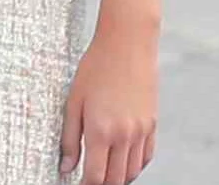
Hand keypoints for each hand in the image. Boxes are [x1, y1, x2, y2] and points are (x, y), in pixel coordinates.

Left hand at [62, 22, 158, 184]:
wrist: (127, 46)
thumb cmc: (95, 69)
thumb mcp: (73, 102)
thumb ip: (69, 138)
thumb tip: (65, 167)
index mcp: (102, 131)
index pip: (96, 177)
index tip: (77, 184)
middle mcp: (125, 136)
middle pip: (116, 179)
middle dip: (101, 184)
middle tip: (88, 180)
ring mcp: (142, 131)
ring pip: (132, 171)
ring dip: (118, 178)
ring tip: (103, 173)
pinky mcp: (152, 125)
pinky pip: (145, 157)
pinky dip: (134, 166)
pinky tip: (122, 162)